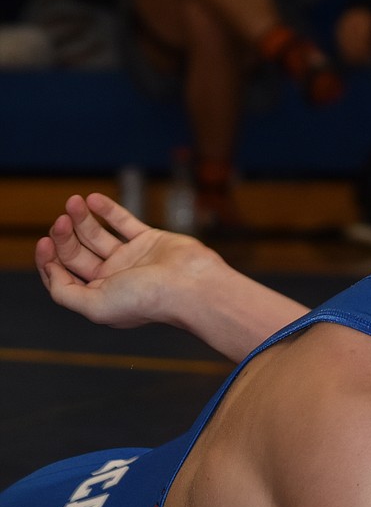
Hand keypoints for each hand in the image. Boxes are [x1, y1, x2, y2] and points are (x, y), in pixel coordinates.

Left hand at [34, 192, 223, 330]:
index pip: (64, 276)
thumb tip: (51, 271)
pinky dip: (107, 209)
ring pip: (96, 234)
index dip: (49, 259)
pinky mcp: (150, 241)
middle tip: (62, 220)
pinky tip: (94, 199)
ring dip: (81, 217)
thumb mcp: (95, 307)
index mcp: (101, 296)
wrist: (191, 287)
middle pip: (77, 253)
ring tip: (75, 202)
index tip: (44, 242)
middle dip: (64, 235)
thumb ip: (65, 293)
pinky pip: (123, 222)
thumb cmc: (148, 300)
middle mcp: (114, 278)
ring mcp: (132, 258)